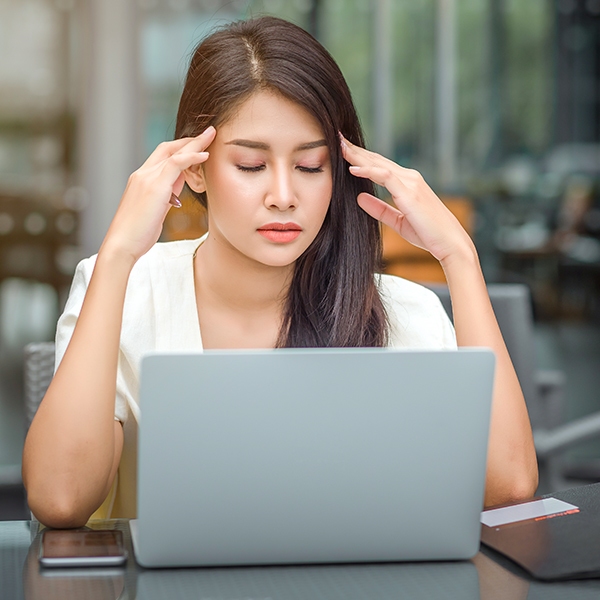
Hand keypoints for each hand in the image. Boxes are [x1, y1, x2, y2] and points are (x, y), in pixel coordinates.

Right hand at [100, 126, 215, 263]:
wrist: (121, 244)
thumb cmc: (137, 234)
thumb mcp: (154, 211)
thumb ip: (164, 198)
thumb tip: (175, 194)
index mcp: (141, 180)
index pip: (162, 156)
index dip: (180, 150)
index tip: (197, 147)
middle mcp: (142, 174)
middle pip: (168, 148)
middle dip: (189, 140)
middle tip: (208, 133)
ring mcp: (147, 178)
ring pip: (174, 152)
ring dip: (194, 143)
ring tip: (211, 135)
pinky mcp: (155, 186)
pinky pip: (176, 163)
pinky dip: (192, 156)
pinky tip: (205, 154)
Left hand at [340, 134, 474, 265]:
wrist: (449, 243)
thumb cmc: (428, 234)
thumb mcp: (398, 221)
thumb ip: (379, 209)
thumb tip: (360, 198)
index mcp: (408, 183)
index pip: (380, 165)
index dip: (361, 157)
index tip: (343, 151)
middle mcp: (410, 178)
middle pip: (377, 160)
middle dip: (356, 150)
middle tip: (337, 138)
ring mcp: (411, 183)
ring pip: (379, 164)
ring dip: (358, 155)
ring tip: (340, 147)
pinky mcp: (409, 192)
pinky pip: (385, 176)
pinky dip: (368, 171)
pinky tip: (353, 169)